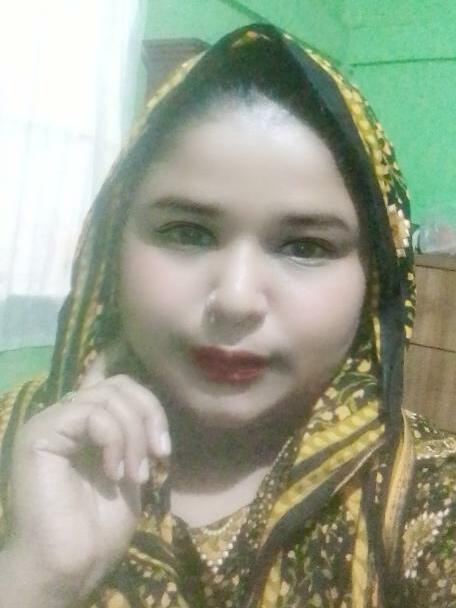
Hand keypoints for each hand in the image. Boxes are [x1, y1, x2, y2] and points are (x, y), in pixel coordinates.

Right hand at [6, 341, 170, 601]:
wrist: (72, 564)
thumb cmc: (101, 525)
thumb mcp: (131, 466)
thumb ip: (134, 432)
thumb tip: (152, 406)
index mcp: (85, 422)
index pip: (119, 383)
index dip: (149, 404)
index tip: (164, 447)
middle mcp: (66, 415)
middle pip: (120, 385)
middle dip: (149, 418)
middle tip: (158, 458)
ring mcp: (50, 421)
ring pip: (108, 396)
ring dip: (134, 436)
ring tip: (136, 475)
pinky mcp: (40, 433)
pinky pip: (91, 413)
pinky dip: (114, 440)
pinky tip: (114, 473)